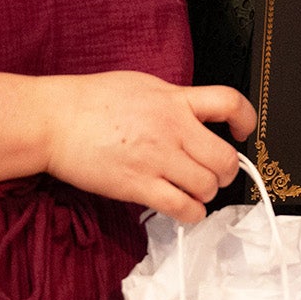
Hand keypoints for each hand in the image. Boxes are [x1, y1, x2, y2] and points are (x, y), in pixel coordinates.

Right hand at [36, 72, 256, 223]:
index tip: (243, 131)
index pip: (229, 103)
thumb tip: (194, 112)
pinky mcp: (139, 186)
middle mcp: (172, 128)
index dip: (246, 119)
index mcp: (174, 99)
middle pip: (225, 158)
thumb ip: (173, 100)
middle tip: (217, 173)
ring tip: (195, 191)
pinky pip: (182, 208)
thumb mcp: (142, 85)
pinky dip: (191, 214)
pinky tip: (185, 209)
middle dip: (227, 171)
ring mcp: (157, 159)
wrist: (54, 120)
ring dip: (207, 194)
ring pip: (208, 187)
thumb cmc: (90, 101)